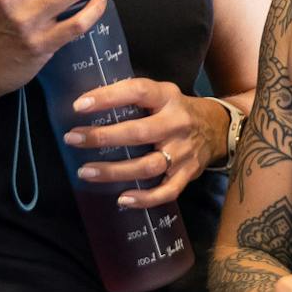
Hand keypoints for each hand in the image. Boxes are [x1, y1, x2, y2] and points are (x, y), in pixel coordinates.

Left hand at [63, 83, 225, 207]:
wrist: (218, 128)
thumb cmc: (176, 110)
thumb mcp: (161, 93)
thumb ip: (134, 97)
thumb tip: (88, 103)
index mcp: (167, 97)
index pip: (137, 91)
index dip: (108, 97)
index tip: (79, 105)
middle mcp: (176, 123)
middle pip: (138, 133)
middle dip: (103, 137)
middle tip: (73, 139)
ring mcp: (183, 151)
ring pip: (148, 165)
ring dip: (115, 171)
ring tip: (85, 172)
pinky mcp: (188, 174)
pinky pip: (167, 191)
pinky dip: (145, 198)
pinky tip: (123, 199)